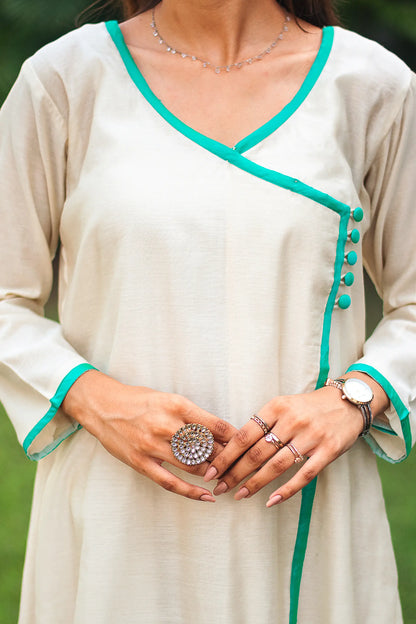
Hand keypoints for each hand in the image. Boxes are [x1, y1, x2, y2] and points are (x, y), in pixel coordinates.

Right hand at [62, 370, 236, 501]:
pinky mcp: (141, 463)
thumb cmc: (139, 400)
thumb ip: (193, 416)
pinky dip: (191, 492)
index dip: (235, 439)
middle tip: (241, 466)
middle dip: (227, 459)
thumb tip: (221, 432)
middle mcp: (166, 425)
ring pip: (193, 466)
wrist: (103, 406)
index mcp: (177, 405)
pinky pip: (171, 483)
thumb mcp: (169, 399)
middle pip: (208, 448)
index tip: (246, 446)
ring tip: (226, 479)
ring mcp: (153, 446)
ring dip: (213, 474)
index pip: (216, 426)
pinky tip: (206, 497)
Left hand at [203, 386, 364, 505]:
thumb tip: (232, 447)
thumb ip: (263, 423)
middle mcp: (292, 420)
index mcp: (276, 407)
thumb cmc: (308, 407)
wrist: (347, 402)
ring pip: (276, 465)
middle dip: (234, 472)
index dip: (226, 455)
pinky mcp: (328, 450)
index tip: (212, 470)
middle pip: (257, 452)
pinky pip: (304, 474)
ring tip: (239, 495)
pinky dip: (286, 490)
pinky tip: (271, 501)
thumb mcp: (283, 405)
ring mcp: (311, 436)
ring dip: (255, 483)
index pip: (245, 434)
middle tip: (219, 487)